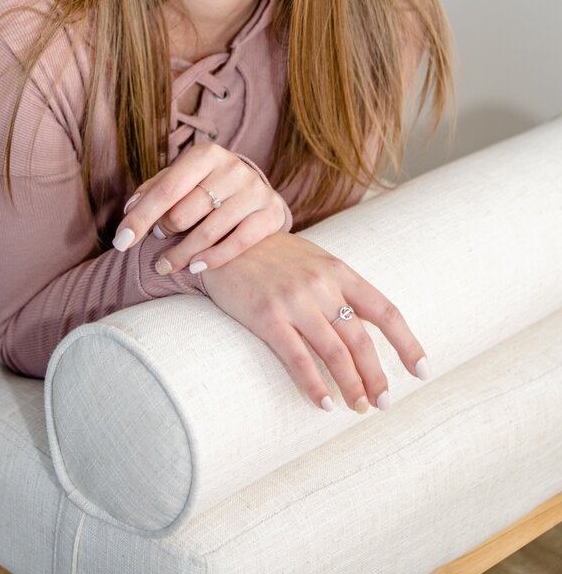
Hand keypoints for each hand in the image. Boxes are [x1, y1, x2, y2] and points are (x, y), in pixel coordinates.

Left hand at [113, 142, 291, 273]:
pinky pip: (237, 244)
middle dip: (165, 230)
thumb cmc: (208, 186)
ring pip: (209, 232)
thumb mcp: (183, 179)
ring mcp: (254, 190)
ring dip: (181, 254)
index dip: (141, 217)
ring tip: (165, 265)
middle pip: (186, 211)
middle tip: (159, 239)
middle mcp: (233, 168)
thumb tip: (128, 210)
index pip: (166, 189)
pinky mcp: (271, 213)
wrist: (256, 191)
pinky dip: (213, 259)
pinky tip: (194, 267)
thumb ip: (154, 191)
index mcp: (206, 154)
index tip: (121, 242)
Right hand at [199, 232, 429, 412]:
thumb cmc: (272, 254)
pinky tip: (324, 404)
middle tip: (383, 404)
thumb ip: (339, 287)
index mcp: (339, 271)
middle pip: (361, 340)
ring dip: (351, 386)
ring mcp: (294, 300)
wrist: (224, 239)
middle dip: (376, 377)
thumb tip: (366, 327)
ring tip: (358, 408)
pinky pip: (296, 357)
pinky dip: (314, 385)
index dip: (407, 344)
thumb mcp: (313, 260)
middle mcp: (322, 285)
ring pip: (335, 352)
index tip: (422, 371)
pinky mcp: (267, 315)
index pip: (384, 311)